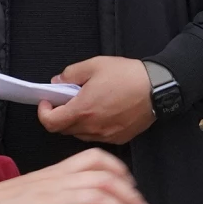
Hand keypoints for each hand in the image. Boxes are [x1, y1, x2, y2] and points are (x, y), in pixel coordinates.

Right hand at [0, 150, 152, 203]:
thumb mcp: (33, 191)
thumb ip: (60, 193)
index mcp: (54, 172)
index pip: (95, 158)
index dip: (119, 170)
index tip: (131, 187)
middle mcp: (56, 182)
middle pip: (104, 178)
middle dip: (130, 194)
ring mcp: (50, 201)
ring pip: (98, 198)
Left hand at [37, 56, 154, 143]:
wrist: (159, 88)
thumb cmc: (128, 75)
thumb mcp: (94, 65)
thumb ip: (70, 74)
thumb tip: (57, 82)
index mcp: (83, 109)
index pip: (50, 123)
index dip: (44, 113)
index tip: (47, 102)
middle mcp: (93, 127)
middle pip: (64, 130)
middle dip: (60, 116)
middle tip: (66, 100)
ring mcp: (106, 135)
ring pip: (80, 134)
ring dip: (76, 123)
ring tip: (86, 105)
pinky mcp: (119, 138)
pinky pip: (97, 136)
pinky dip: (93, 127)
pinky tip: (102, 112)